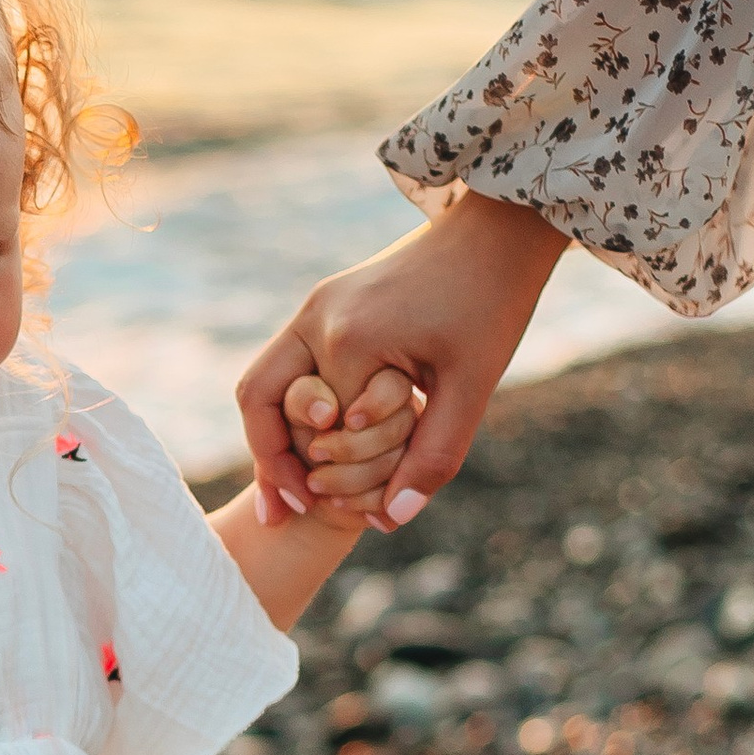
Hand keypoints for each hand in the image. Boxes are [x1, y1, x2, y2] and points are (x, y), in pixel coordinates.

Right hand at [238, 187, 564, 528]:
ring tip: (289, 489)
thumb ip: (432, 455)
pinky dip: (288, 408)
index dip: (329, 477)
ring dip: (272, 435)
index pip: (318, 432)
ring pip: (263, 383)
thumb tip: (391, 521)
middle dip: (271, 461)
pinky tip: (308, 442)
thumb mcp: (472, 386)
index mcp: (349, 339)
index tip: (343, 515)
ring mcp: (314, 306)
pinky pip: (287, 364)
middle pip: (259, 402)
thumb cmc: (491, 305)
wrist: (494, 233)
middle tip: (284, 511)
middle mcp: (316, 318)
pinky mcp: (323, 302)